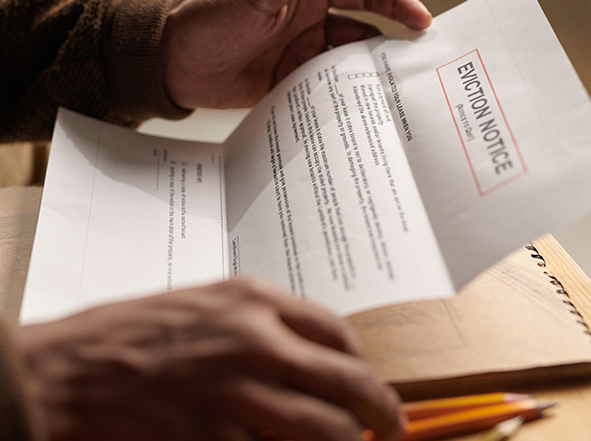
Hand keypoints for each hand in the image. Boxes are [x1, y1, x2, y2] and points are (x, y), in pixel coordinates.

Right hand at [16, 277, 404, 440]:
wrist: (73, 370)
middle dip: (380, 408)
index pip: (335, 330)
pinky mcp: (218, 439)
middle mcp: (257, 340)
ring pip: (328, 429)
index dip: (362, 361)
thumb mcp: (207, 306)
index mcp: (253, 299)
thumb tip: (307, 355)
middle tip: (392, 425)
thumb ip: (261, 326)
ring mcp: (240, 393)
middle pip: (347, 378)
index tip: (371, 381)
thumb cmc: (134, 333)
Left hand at [161, 0, 430, 109]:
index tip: (423, 21)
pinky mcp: (289, 89)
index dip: (395, 4)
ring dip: (368, 77)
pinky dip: (340, 101)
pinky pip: (322, 94)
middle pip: (363, 34)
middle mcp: (310, 28)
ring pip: (346, 67)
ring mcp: (300, 60)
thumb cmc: (211, 18)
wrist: (174, 62)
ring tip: (395, 94)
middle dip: (391, 46)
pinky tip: (357, 112)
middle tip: (420, 66)